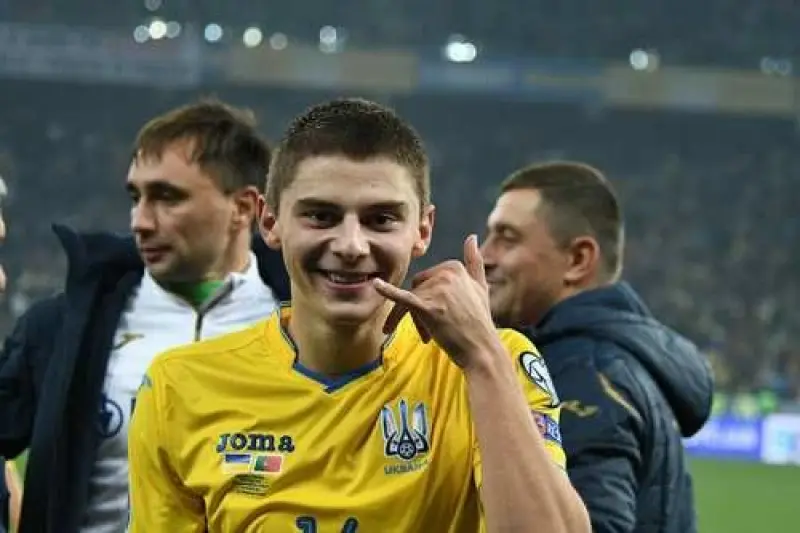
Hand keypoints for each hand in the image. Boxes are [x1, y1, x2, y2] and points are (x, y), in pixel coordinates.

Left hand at [373, 235, 498, 368]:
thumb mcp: (480, 287)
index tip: (439, 316)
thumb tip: (471, 237)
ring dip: (416, 320)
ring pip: (410, 300)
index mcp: (454, 267)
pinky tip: (375, 285)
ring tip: (427, 336)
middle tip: (431, 331)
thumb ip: (474, 261)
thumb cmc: (479, 322)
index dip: (430, 298)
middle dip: (420, 310)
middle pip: (416, 289)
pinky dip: (387, 291)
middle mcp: (446, 275)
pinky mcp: (427, 307)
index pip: (427, 279)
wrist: (481, 350)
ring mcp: (437, 290)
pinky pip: (402, 297)